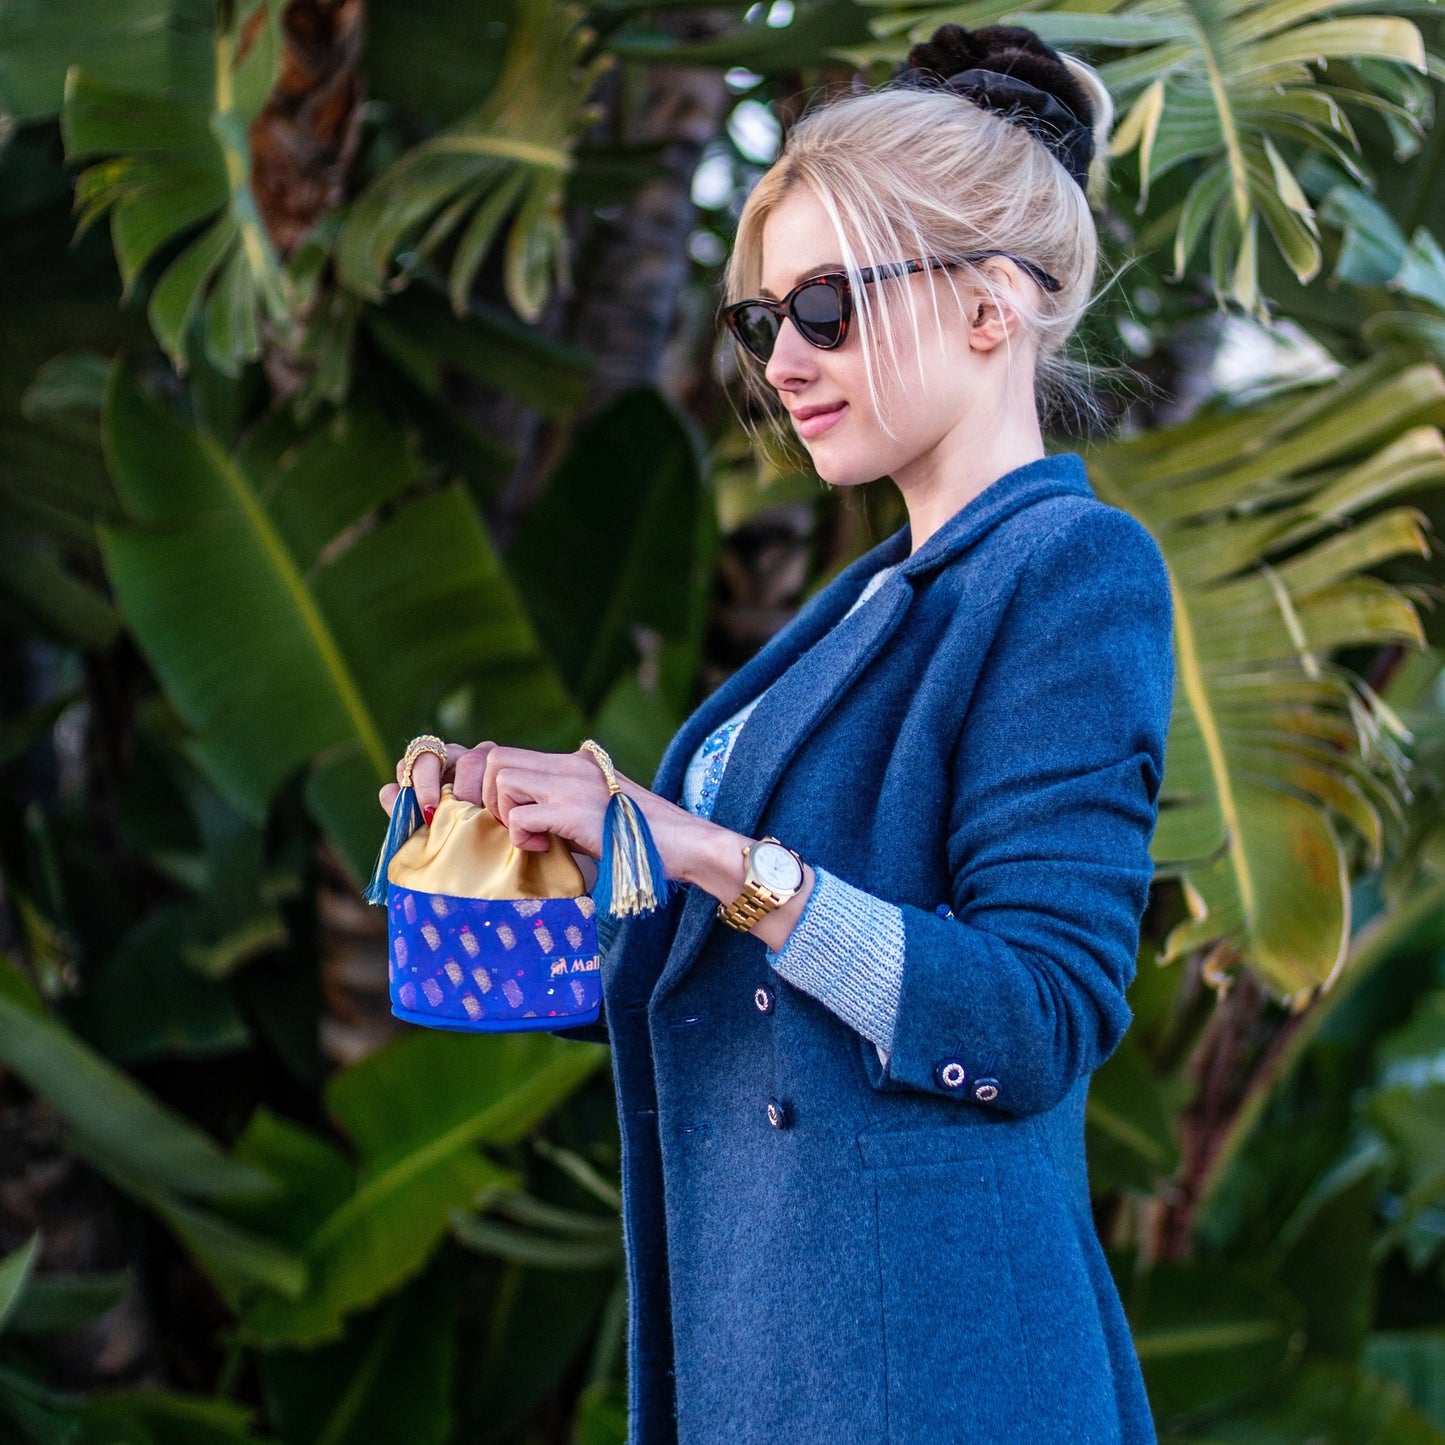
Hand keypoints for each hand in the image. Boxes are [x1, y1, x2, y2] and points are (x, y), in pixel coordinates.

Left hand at [380, 741, 621, 856]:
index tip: (475, 808)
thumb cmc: (638, 839)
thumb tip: (515, 824)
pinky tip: (546, 848)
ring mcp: (571, 784)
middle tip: (498, 825)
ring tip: (528, 836)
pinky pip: (520, 815)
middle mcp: (567, 765)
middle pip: (493, 757)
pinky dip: (523, 837)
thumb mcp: (590, 813)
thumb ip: (555, 807)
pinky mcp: (574, 810)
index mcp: (569, 764)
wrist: (684, 843)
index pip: (503, 752)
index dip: (476, 777)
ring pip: (501, 777)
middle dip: (481, 793)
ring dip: (502, 811)